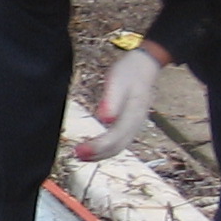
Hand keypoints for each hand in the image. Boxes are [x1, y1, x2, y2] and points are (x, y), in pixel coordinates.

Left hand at [72, 45, 163, 160]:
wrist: (145, 66)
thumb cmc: (129, 71)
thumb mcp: (118, 81)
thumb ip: (112, 101)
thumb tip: (105, 120)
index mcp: (134, 113)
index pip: (115, 137)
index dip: (97, 146)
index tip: (79, 150)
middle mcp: (136, 123)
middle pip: (118, 146)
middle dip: (97, 154)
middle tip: (76, 154)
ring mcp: (135, 125)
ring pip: (119, 146)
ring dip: (101, 154)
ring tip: (81, 155)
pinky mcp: (130, 124)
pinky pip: (119, 142)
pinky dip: (106, 148)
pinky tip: (93, 147)